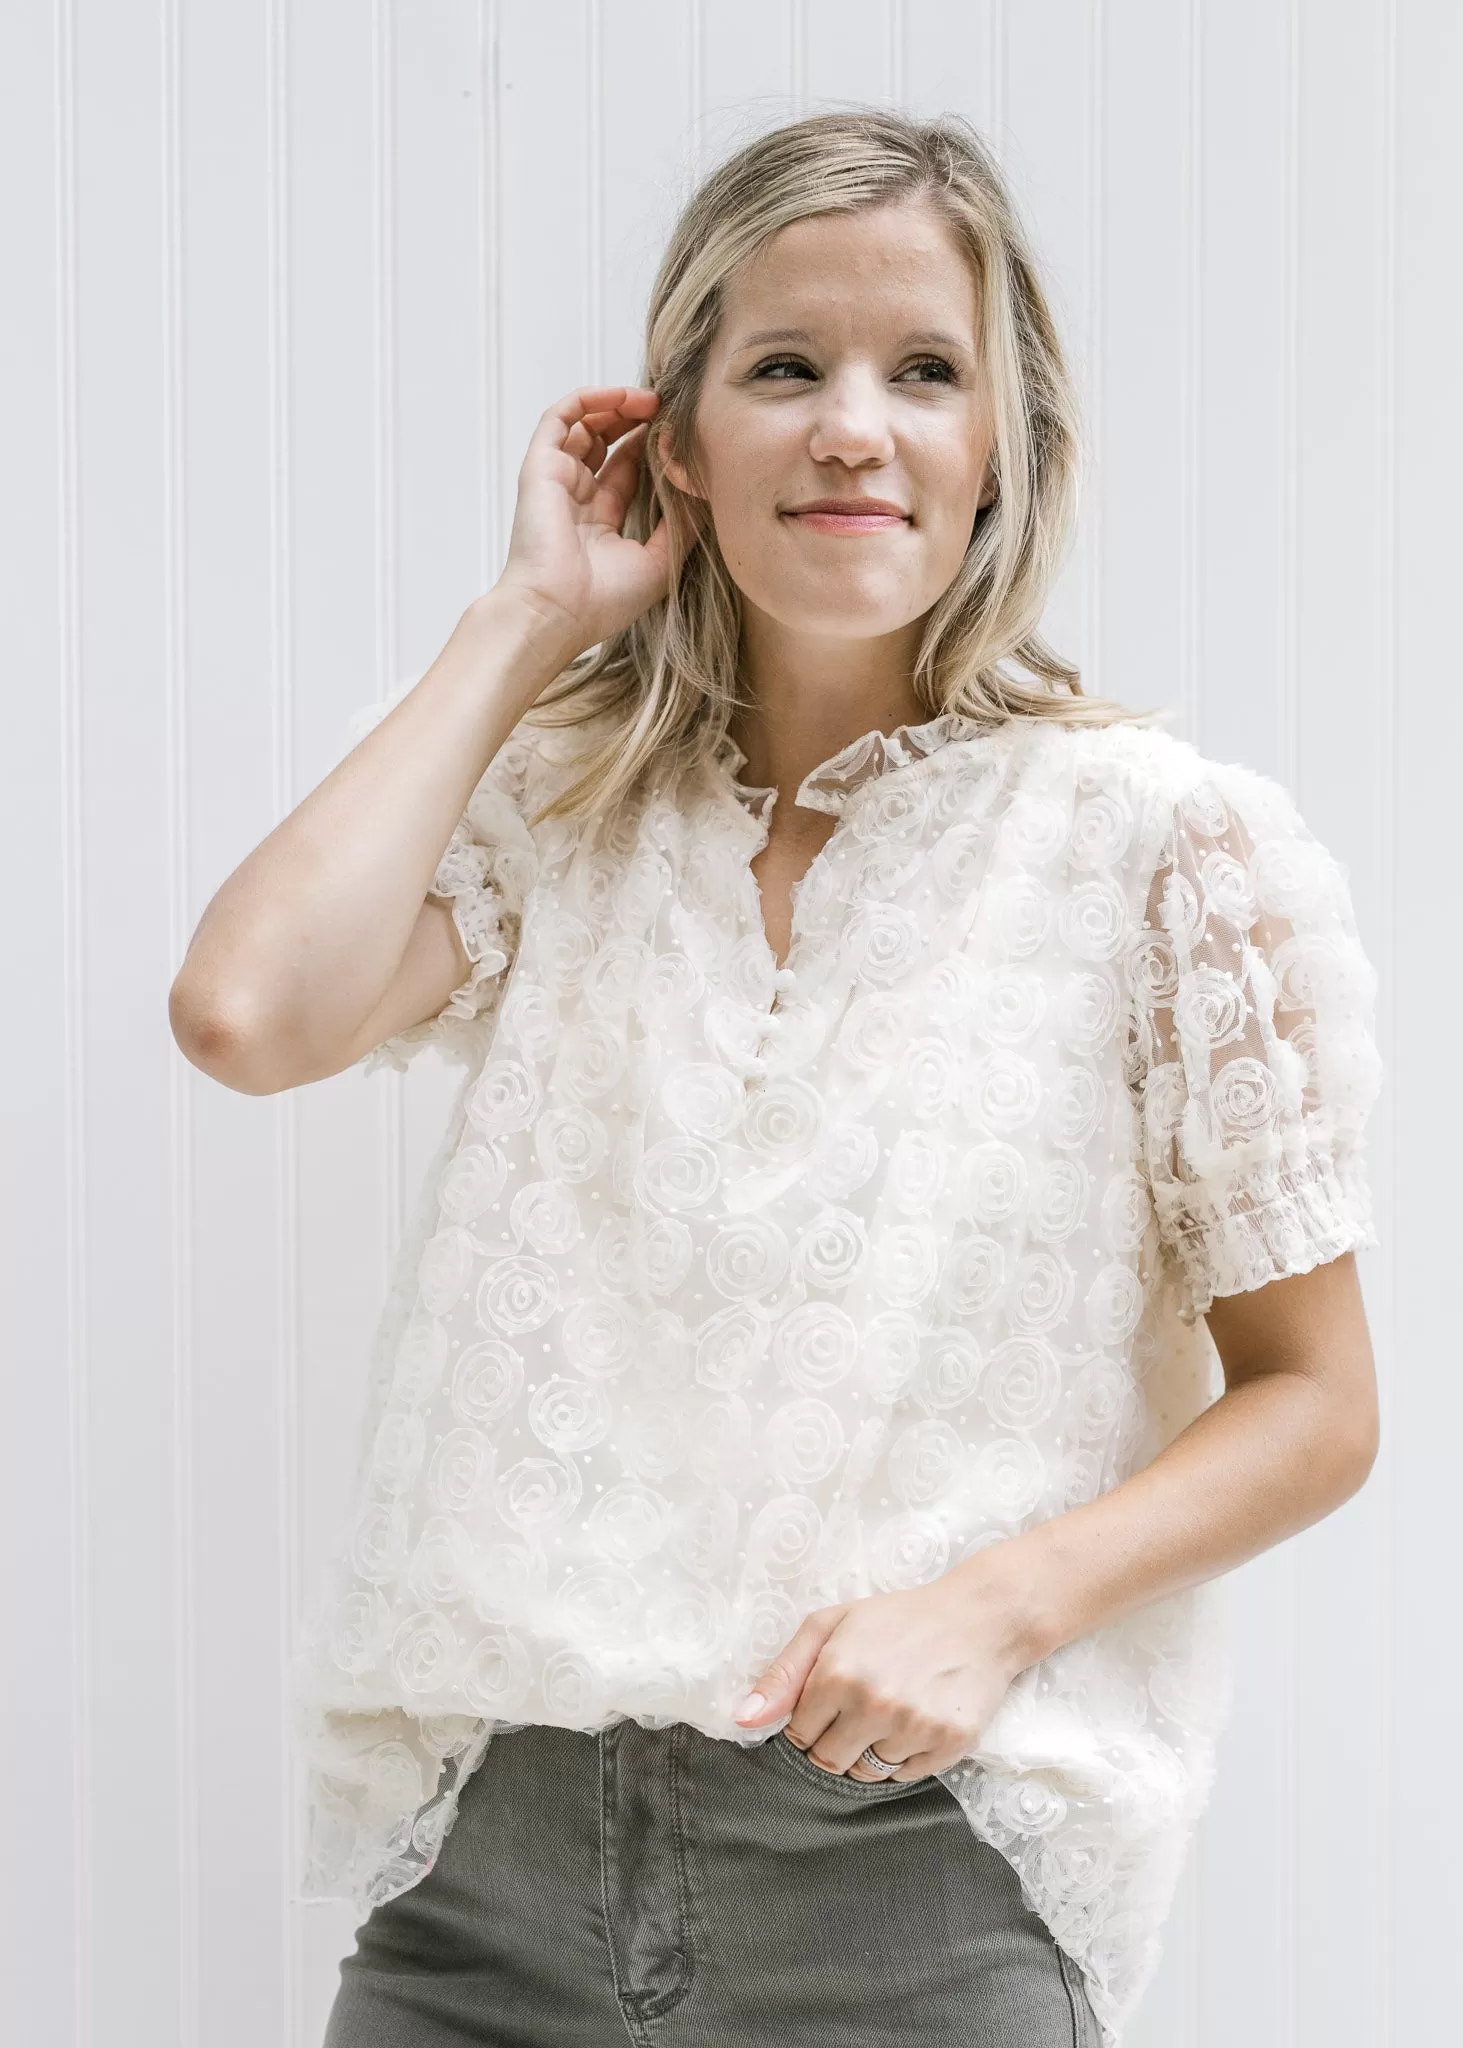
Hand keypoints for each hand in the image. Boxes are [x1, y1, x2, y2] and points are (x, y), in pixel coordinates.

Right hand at [493, 384, 672, 661]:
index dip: (652, 447)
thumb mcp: (659, 562)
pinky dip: (589, 399)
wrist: (556, 612)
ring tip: (652, 400)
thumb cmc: (603, 601)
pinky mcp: (541, 466)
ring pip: (584, 424)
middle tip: (669, 408)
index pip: (628, 470)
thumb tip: (704, 489)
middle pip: (607, 442)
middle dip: (637, 420)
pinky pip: (561, 418)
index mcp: (601, 521)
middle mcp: (577, 497)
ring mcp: (558, 480)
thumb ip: (683, 526)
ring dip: (617, 405)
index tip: (680, 433)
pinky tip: (623, 396)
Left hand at [731, 1549, 1036, 1782]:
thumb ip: (783, 1674)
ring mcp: (913, 1728)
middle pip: (829, 1763)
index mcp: (838, 1673)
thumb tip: (742, 1721)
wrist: (979, 1618)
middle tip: (856, 1712)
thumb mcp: (831, 1625)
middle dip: (834, 1744)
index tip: (827, 1706)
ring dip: (869, 1753)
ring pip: (867, 1775)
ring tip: (888, 1713)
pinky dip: (904, 1758)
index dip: (808, 1723)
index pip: (799, 1735)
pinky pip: (905, 1777)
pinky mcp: (949, 1745)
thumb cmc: (897, 1618)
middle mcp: (874, 1704)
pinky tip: (915, 1721)